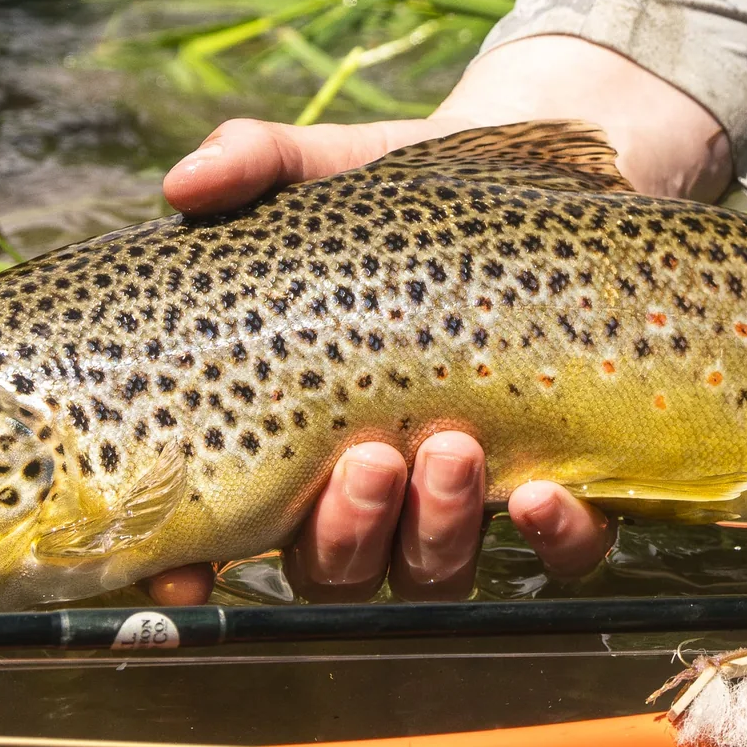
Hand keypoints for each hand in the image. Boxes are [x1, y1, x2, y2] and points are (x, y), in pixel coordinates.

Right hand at [145, 0, 732, 605]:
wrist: (540, 180)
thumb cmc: (403, 196)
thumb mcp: (328, 167)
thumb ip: (253, 165)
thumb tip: (181, 184)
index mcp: (290, 441)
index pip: (222, 543)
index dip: (190, 578)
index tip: (182, 581)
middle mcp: (370, 494)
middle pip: (335, 570)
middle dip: (345, 531)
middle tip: (370, 456)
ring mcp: (465, 502)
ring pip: (435, 573)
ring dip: (436, 531)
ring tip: (452, 450)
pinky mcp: (564, 486)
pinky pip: (564, 556)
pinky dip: (556, 539)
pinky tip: (544, 492)